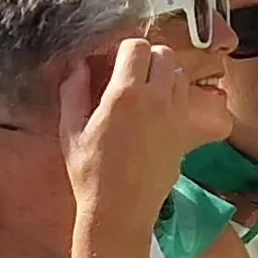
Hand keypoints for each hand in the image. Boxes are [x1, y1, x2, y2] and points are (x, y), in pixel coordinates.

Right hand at [65, 36, 214, 220]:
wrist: (120, 212)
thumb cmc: (91, 174)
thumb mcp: (71, 130)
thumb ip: (73, 91)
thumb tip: (78, 66)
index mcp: (125, 94)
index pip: (136, 46)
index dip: (123, 50)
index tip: (112, 63)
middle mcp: (157, 100)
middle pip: (164, 54)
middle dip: (146, 59)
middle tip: (130, 75)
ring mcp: (176, 116)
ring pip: (179, 75)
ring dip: (163, 76)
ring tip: (145, 94)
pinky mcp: (185, 133)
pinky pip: (186, 101)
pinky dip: (174, 98)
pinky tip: (155, 115)